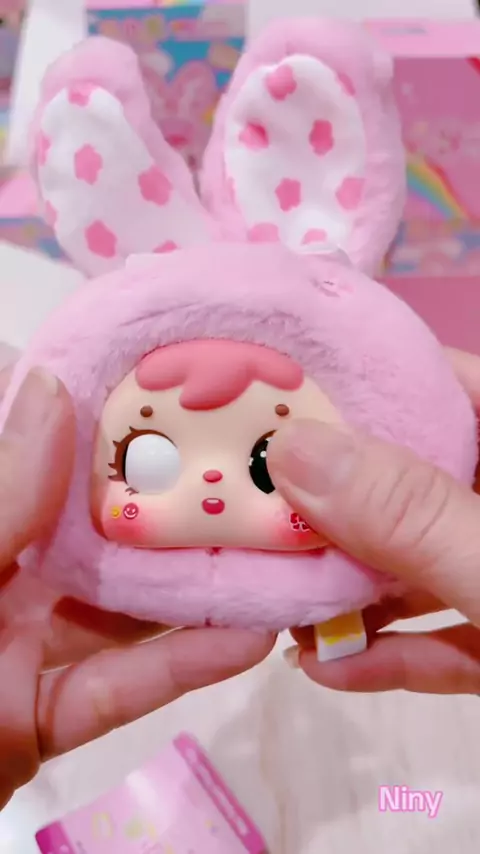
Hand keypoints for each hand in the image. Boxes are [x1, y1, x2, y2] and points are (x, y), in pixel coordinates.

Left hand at [0, 369, 273, 809]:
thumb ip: (1, 497)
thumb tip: (52, 387)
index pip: (29, 449)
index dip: (85, 406)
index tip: (159, 369)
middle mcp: (1, 574)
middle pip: (92, 528)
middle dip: (164, 496)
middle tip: (244, 453)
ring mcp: (21, 647)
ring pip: (121, 609)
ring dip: (194, 586)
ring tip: (270, 542)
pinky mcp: (46, 718)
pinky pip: (121, 689)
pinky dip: (183, 668)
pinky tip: (250, 638)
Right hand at [267, 348, 479, 695]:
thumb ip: (409, 515)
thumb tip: (292, 452)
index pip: (447, 386)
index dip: (367, 380)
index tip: (279, 389)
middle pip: (413, 481)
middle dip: (334, 496)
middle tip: (249, 493)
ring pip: (419, 563)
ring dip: (350, 587)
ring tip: (271, 589)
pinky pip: (442, 638)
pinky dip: (392, 653)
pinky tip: (330, 665)